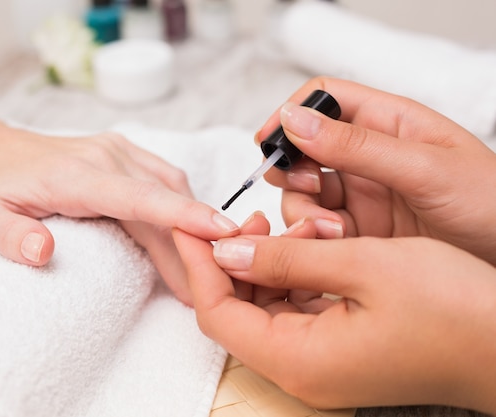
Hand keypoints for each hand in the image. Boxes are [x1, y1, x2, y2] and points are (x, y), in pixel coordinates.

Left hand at [0, 120, 238, 304]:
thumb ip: (11, 237)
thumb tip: (42, 251)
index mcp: (75, 175)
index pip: (139, 198)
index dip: (182, 216)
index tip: (222, 232)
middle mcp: (104, 156)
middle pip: (162, 202)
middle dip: (189, 245)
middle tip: (202, 291)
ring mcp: (116, 150)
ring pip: (169, 187)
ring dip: (187, 227)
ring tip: (196, 270)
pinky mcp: (121, 153)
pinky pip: (162, 178)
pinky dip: (178, 207)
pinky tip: (181, 234)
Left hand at [173, 230, 495, 413]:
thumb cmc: (453, 307)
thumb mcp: (364, 265)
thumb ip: (287, 258)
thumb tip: (229, 249)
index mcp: (299, 359)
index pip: (217, 312)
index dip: (199, 264)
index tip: (191, 223)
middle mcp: (302, 371)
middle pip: (235, 313)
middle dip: (233, 261)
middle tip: (250, 216)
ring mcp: (320, 364)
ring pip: (264, 309)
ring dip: (267, 264)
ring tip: (293, 222)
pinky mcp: (338, 350)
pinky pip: (295, 311)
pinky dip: (292, 276)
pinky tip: (311, 243)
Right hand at [256, 77, 495, 263]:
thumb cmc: (493, 204)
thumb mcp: (426, 168)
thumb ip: (358, 146)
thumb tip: (297, 119)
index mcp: (388, 124)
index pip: (325, 100)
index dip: (292, 114)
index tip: (268, 140)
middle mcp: (369, 158)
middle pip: (305, 151)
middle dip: (292, 170)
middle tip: (306, 187)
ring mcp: (363, 196)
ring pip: (305, 194)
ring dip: (304, 210)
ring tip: (331, 231)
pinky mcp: (361, 233)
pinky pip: (319, 229)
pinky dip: (314, 237)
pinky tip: (333, 247)